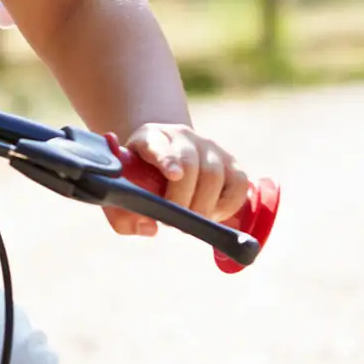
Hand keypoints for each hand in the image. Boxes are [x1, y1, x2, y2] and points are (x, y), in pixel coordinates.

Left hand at [105, 123, 250, 238]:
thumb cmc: (141, 179)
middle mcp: (182, 136)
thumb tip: (150, 227)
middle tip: (174, 223)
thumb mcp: (125, 191)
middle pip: (190, 164)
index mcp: (150, 137)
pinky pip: (239, 184)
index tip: (173, 175)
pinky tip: (213, 216)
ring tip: (191, 221)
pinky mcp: (231, 162)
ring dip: (204, 206)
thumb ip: (124, 214)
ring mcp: (209, 147)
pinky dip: (228, 205)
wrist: (165, 155)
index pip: (157, 144)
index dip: (167, 159)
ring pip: (215, 175)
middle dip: (184, 199)